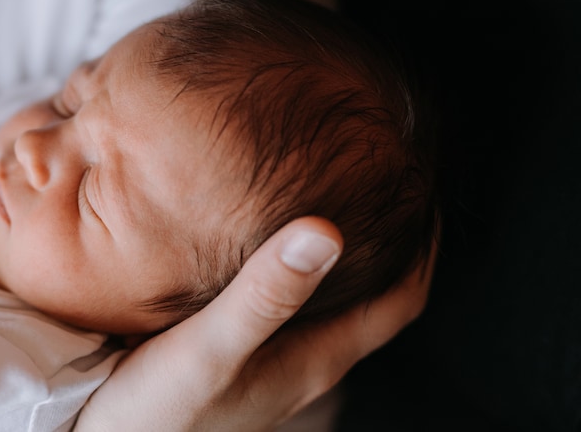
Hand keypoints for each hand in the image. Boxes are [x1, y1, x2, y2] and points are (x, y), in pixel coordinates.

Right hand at [75, 216, 433, 431]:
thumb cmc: (158, 412)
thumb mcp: (210, 349)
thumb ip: (265, 294)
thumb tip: (327, 231)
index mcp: (315, 359)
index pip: (401, 299)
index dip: (422, 245)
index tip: (418, 185)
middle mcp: (302, 362)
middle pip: (371, 295)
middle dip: (385, 237)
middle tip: (372, 173)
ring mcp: (269, 362)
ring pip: (325, 298)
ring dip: (335, 250)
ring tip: (321, 188)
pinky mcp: (234, 357)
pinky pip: (281, 302)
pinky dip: (287, 263)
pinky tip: (255, 233)